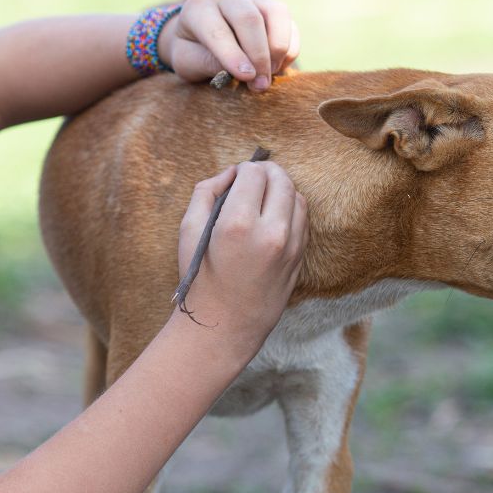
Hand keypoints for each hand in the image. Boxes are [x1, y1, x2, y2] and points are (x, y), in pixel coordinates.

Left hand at [158, 0, 299, 92]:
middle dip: (258, 55)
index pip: (217, 30)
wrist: (200, 40)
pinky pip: (290, 25)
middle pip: (250, 19)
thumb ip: (208, 63)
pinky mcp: (273, 10)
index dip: (233, 54)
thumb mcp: (187, 63)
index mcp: (198, 8)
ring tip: (268, 76)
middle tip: (260, 85)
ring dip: (277, 49)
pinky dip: (289, 50)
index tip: (246, 77)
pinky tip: (276, 69)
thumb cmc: (191, 53)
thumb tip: (243, 70)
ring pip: (276, 14)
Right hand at [176, 161, 307, 358]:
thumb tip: (230, 173)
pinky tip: (273, 215)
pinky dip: (290, 209)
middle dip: (266, 171)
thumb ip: (206, 191)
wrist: (224, 325)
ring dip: (281, 188)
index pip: (254, 173)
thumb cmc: (201, 278)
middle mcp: (271, 232)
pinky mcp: (300, 258)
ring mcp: (290, 246)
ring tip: (263, 195)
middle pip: (281, 179)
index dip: (244, 167)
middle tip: (252, 177)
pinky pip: (303, 219)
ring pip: (297, 196)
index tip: (236, 174)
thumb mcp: (188, 231)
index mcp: (238, 223)